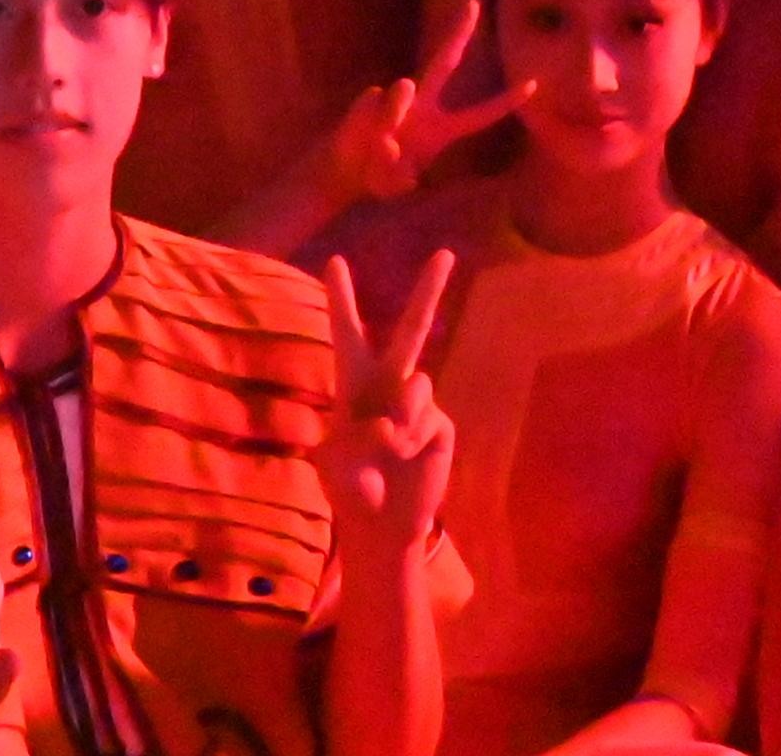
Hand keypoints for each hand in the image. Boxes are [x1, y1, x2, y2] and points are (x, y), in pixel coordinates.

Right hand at [321, 1, 537, 208]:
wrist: (344, 174)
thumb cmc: (380, 175)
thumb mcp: (394, 184)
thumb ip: (397, 171)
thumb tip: (389, 141)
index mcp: (441, 128)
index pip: (479, 114)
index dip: (505, 102)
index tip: (534, 84)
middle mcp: (421, 107)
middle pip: (443, 63)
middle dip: (458, 33)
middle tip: (475, 2)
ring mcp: (393, 101)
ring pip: (399, 100)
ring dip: (386, 133)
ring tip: (379, 153)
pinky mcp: (367, 101)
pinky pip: (371, 115)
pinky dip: (366, 138)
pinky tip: (361, 146)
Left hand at [321, 248, 456, 562]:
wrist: (384, 526)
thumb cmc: (350, 491)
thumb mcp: (335, 464)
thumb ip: (357, 435)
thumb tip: (393, 418)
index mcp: (353, 386)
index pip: (348, 335)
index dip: (342, 299)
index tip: (335, 261)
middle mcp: (389, 386)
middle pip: (411, 330)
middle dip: (429, 291)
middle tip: (445, 253)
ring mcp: (418, 405)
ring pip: (415, 387)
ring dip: (398, 419)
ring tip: (387, 448)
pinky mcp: (439, 425)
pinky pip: (427, 418)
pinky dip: (411, 439)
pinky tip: (407, 458)